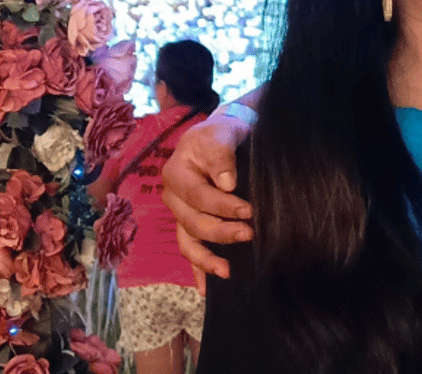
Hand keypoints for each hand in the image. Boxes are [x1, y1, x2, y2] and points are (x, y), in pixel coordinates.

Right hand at [162, 114, 253, 277]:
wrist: (223, 135)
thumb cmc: (222, 133)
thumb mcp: (222, 133)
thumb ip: (222, 155)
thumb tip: (227, 183)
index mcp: (175, 173)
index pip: (198, 195)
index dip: (223, 205)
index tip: (248, 211)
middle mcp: (172, 197)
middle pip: (193, 222)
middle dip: (221, 232)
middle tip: (249, 234)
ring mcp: (180, 214)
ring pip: (187, 241)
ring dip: (206, 258)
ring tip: (227, 271)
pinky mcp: (190, 224)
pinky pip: (189, 249)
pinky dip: (197, 269)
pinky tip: (206, 288)